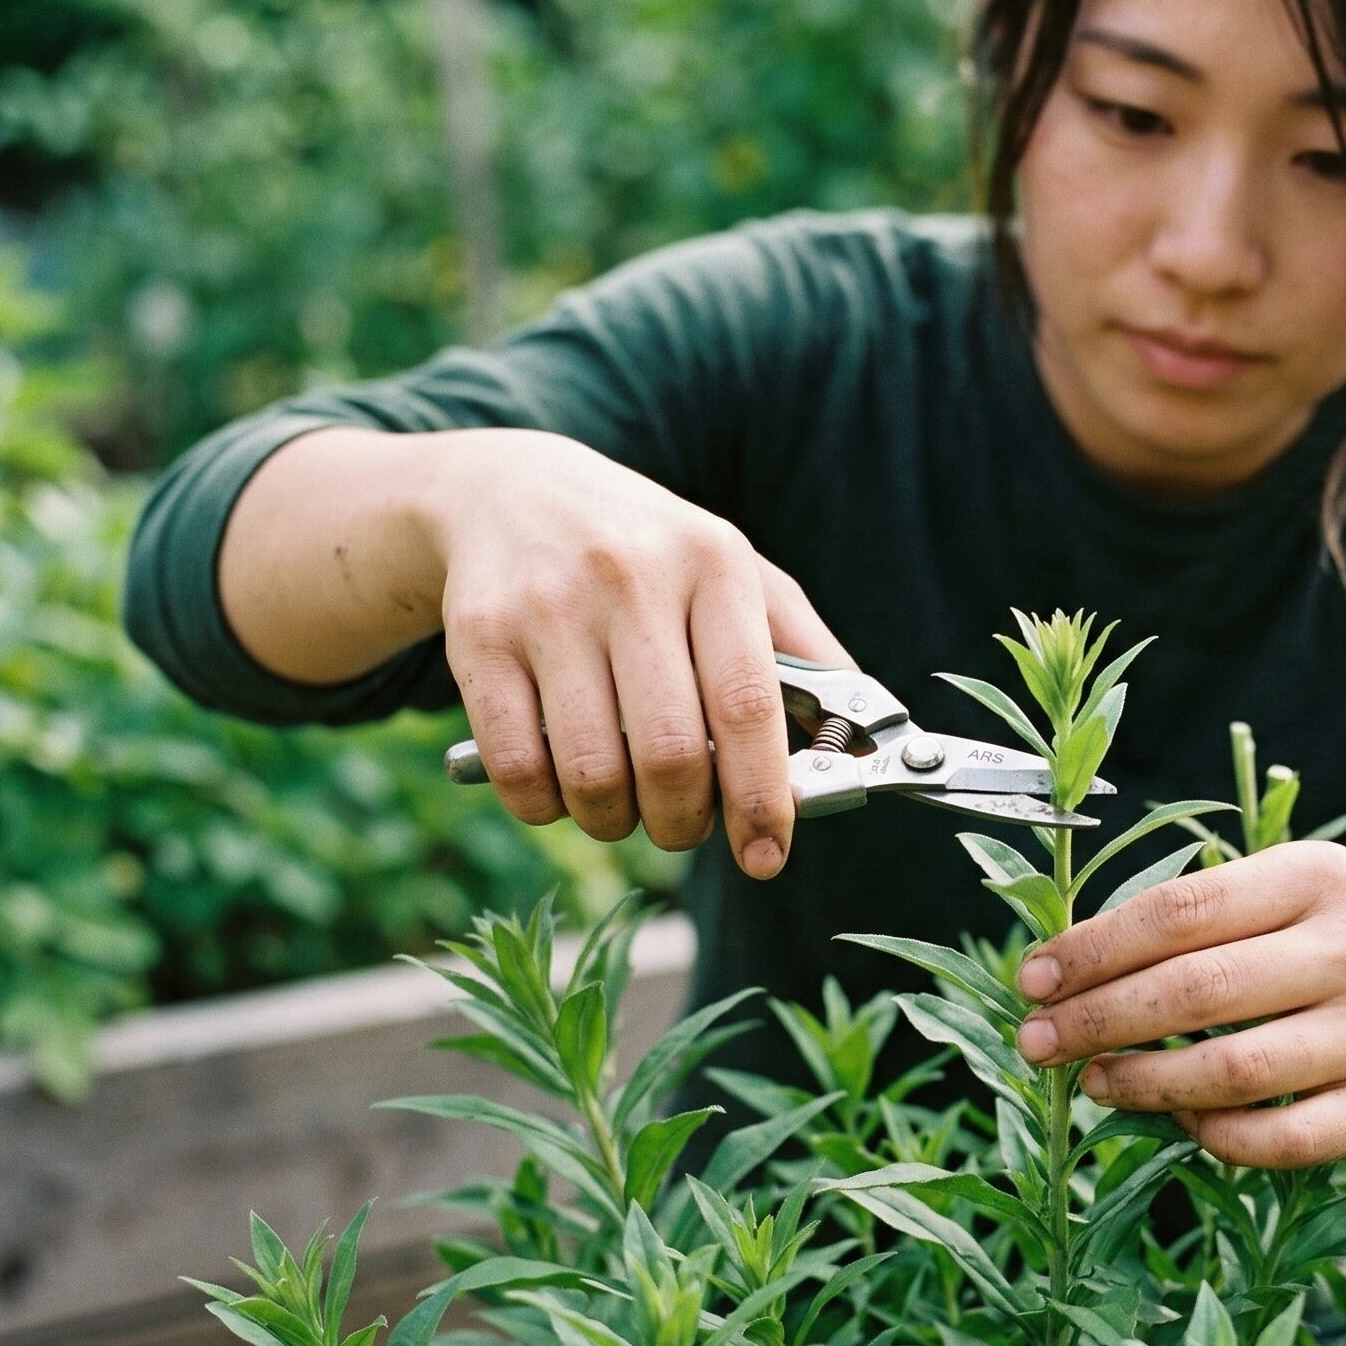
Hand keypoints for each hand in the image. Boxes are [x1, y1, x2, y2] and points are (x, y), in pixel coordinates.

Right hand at [424, 431, 852, 872]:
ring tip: (625, 807)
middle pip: (670, 755)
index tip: (767, 853)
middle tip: (685, 825)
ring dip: (615, 821)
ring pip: (592, 774)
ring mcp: (546, 607)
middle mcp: (629, 578)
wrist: (508, 491)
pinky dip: (545, 808)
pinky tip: (561, 790)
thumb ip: (806, 654)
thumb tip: (869, 742)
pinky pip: (518, 770)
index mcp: (712, 563)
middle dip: (684, 822)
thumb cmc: (648, 554)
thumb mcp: (735, 574)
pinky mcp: (477, 638)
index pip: (746, 706)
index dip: (761, 797)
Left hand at [1012, 842, 1345, 1167]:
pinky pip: (1280, 1140)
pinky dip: (1211, 1135)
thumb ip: (1184, 922)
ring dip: (1144, 1081)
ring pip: (1236, 1070)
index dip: (1093, 949)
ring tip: (1091, 1080)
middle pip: (1198, 990)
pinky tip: (1172, 1120)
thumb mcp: (1272, 897)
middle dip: (1099, 1018)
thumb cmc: (1319, 942)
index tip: (1032, 979)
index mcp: (1317, 875)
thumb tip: (1057, 973)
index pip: (1179, 911)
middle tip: (1035, 1041)